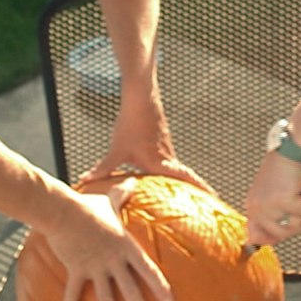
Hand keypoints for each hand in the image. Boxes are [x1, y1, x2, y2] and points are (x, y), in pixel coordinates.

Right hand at [40, 180, 173, 300]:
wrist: (63, 211)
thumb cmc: (87, 206)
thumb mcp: (109, 200)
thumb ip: (123, 194)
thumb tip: (132, 180)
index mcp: (126, 247)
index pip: (148, 270)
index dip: (159, 287)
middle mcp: (114, 261)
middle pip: (131, 291)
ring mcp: (95, 267)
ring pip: (107, 299)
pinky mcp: (77, 269)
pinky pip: (74, 293)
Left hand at [81, 100, 211, 194]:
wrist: (140, 98)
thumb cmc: (131, 124)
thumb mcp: (117, 150)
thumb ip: (103, 169)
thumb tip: (85, 181)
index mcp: (160, 163)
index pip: (185, 179)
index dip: (200, 189)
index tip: (214, 197)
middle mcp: (168, 158)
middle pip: (187, 177)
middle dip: (198, 189)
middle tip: (212, 201)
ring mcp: (167, 149)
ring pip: (178, 170)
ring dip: (186, 182)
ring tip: (192, 196)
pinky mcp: (163, 142)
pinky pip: (172, 162)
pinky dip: (174, 172)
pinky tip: (167, 177)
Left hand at [244, 152, 300, 246]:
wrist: (291, 150)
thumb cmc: (285, 172)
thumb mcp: (274, 196)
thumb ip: (270, 217)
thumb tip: (255, 241)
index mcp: (252, 206)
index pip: (255, 235)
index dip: (272, 239)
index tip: (285, 235)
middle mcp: (256, 207)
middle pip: (279, 235)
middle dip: (296, 226)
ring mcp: (268, 205)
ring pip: (294, 226)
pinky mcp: (283, 200)